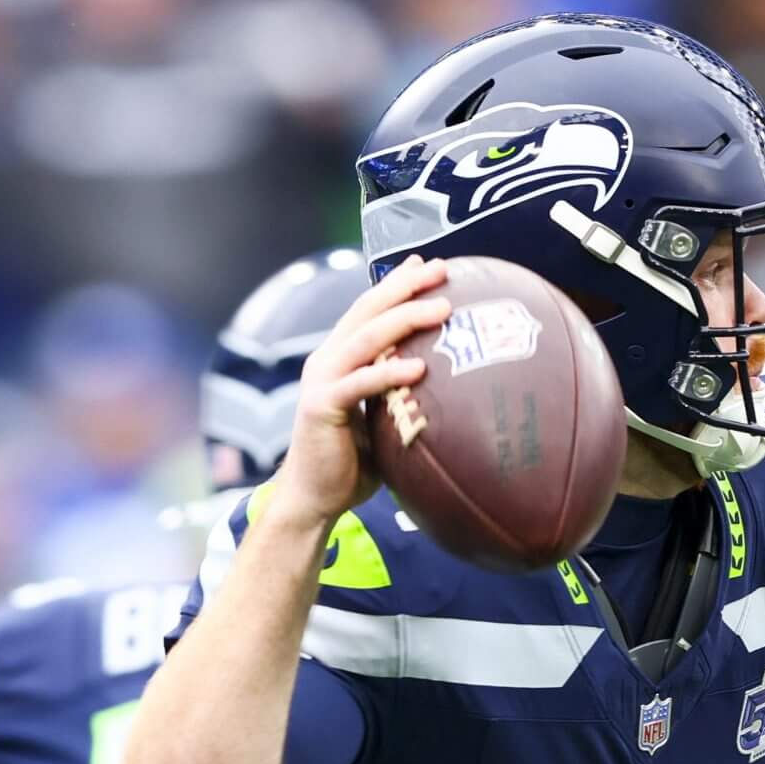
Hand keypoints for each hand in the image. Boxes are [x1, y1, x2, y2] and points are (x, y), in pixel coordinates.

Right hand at [268, 256, 450, 523]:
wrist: (313, 498)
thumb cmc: (353, 464)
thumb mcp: (383, 420)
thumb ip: (401, 396)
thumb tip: (450, 389)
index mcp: (340, 358)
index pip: (370, 311)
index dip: (397, 284)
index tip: (429, 265)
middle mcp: (328, 360)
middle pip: (368, 311)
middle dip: (406, 287)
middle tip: (441, 269)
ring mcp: (322, 380)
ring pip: (366, 338)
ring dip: (405, 319)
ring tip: (442, 309)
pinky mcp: (321, 406)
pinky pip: (360, 384)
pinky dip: (389, 373)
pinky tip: (419, 366)